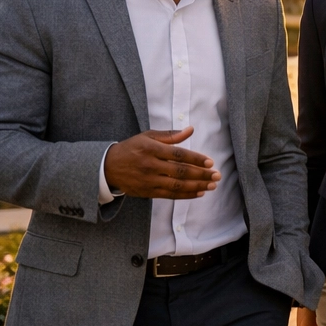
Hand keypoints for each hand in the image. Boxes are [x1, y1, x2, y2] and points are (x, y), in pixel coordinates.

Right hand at [104, 127, 219, 199]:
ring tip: (212, 185)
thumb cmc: (131, 148)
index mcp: (151, 149)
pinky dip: (186, 195)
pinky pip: (170, 195)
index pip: (178, 155)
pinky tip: (199, 192)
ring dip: (197, 186)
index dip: (196, 159)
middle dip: (201, 174)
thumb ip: (170, 135)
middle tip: (217, 175)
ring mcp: (149, 180)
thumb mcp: (147, 136)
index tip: (210, 162)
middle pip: (180, 172)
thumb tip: (190, 129)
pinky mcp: (148, 192)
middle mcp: (150, 165)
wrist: (108, 167)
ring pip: (177, 185)